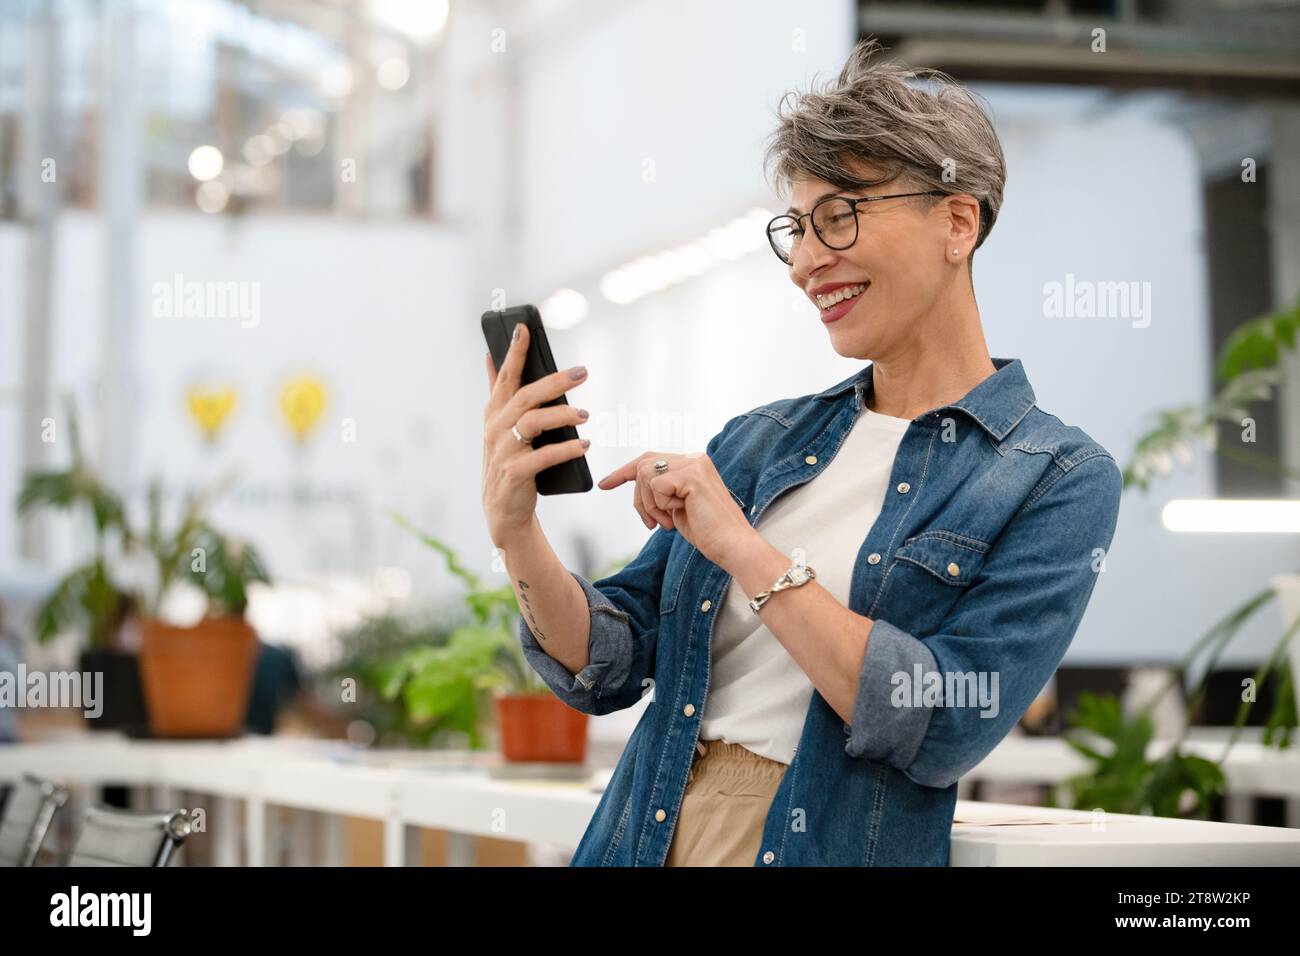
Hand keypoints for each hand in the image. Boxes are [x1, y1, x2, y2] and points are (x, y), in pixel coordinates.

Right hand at [482, 324, 589, 545]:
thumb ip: (498, 394)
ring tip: (584, 414)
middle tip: (582, 372)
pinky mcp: (514, 474)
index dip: (514, 352)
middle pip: (526, 396)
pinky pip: (543, 456)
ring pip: (533, 422)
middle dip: (554, 381)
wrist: (504, 511)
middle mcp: (495, 429)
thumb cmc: (509, 462)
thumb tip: (491, 358)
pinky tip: (583, 444)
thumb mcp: (499, 427)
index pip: (505, 377)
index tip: (524, 328)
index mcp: (494, 413)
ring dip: (563, 415)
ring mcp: (502, 451)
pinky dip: (566, 449)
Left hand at [598, 451, 754, 567]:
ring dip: (650, 505)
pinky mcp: (692, 475)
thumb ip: (662, 491)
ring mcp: (694, 464)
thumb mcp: (678, 507)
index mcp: (693, 463)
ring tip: (668, 522)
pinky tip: (677, 516)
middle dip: (637, 496)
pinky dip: (660, 506)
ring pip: (645, 475)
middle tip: (651, 523)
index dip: (624, 472)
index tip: (605, 484)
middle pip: (643, 465)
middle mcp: (695, 458)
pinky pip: (655, 486)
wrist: (732, 546)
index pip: (650, 459)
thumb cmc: (709, 532)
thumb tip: (638, 484)